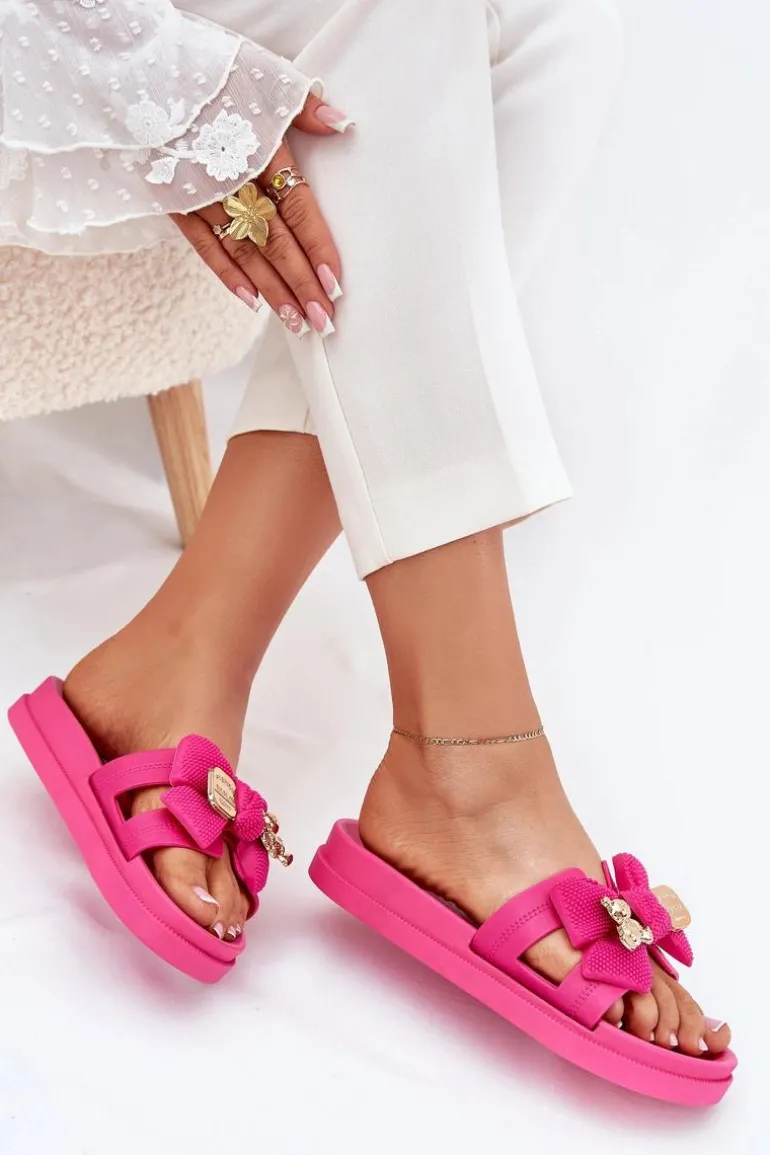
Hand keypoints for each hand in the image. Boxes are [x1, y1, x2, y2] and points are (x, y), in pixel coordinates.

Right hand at [172, 94, 350, 337]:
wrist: (139, 72)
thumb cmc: (208, 71)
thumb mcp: (264, 77)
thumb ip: (305, 108)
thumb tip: (342, 125)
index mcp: (260, 149)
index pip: (297, 210)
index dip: (317, 249)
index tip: (334, 283)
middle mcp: (232, 179)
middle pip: (274, 242)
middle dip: (300, 284)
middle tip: (322, 319)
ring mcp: (201, 195)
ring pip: (242, 252)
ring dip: (271, 290)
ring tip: (295, 321)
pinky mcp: (175, 202)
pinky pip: (203, 246)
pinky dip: (227, 275)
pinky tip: (250, 300)